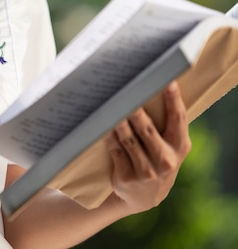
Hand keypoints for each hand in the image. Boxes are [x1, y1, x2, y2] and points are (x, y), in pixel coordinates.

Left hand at [106, 81, 191, 213]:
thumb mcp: (169, 147)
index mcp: (180, 147)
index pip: (178, 118)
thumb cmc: (156, 160)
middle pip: (147, 128)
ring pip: (128, 138)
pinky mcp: (127, 177)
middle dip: (134, 109)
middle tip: (126, 89)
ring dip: (116, 120)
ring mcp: (146, 171)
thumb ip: (166, 125)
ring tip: (108, 101)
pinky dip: (107, 134)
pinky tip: (100, 122)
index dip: (173, 99)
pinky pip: (114, 149)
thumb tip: (149, 88)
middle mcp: (166, 160)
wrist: (142, 198)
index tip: (168, 81)